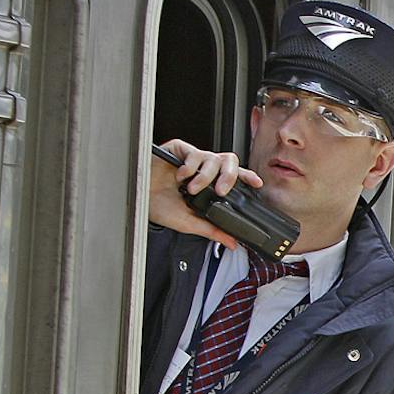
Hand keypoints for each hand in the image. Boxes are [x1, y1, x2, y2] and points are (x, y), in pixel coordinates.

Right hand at [148, 140, 264, 248]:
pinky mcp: (178, 149)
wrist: (137, 199)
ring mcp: (192, 158)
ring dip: (206, 175)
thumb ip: (213, 230)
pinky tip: (181, 177)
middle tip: (222, 190)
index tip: (257, 183)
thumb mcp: (191, 222)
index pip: (234, 176)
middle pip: (229, 161)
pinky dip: (190, 166)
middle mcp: (204, 169)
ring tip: (192, 188)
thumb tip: (233, 243)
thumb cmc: (159, 207)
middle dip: (229, 175)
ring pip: (213, 157)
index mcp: (210, 183)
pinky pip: (194, 152)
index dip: (247, 176)